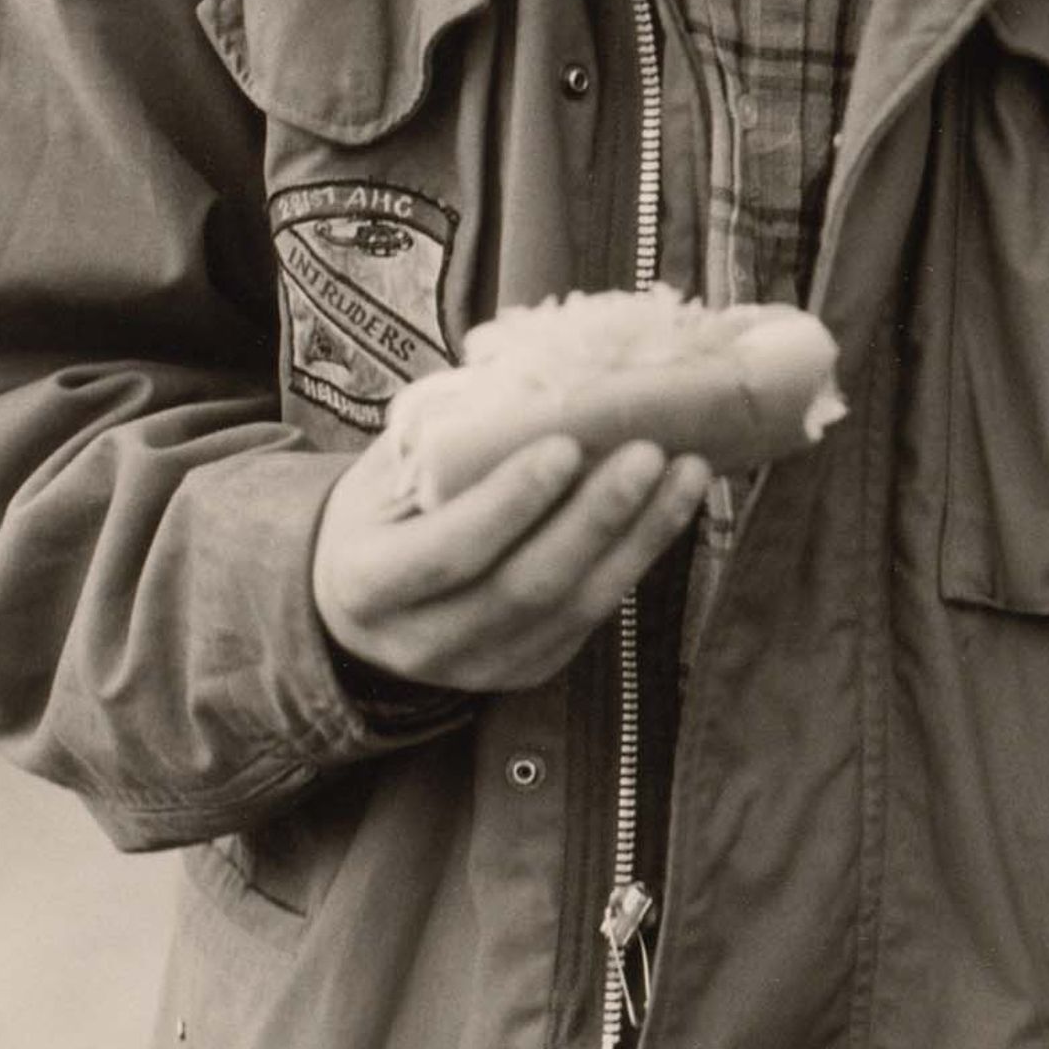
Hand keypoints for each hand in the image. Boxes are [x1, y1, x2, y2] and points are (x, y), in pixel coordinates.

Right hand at [310, 421, 709, 692]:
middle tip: (647, 453)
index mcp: (366, 584)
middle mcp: (422, 640)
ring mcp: (481, 665)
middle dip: (595, 518)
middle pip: (523, 586)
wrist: (364, 597)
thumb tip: (541, 382)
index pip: (445, 552)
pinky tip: (671, 506)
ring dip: (639, 537)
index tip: (566, 445)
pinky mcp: (530, 667)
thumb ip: (447, 438)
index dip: (509, 503)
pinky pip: (593, 614)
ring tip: (685, 473)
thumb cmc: (381, 512)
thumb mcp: (389, 470)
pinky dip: (638, 557)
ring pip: (574, 607)